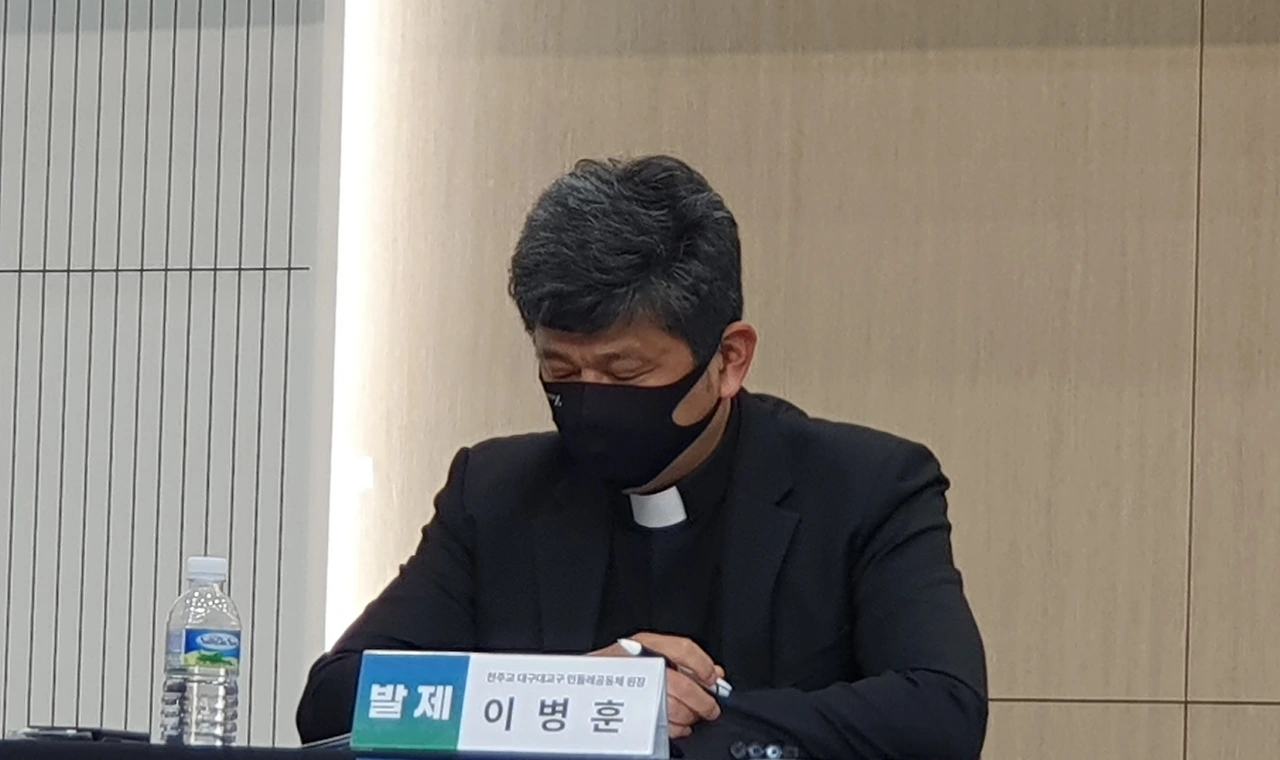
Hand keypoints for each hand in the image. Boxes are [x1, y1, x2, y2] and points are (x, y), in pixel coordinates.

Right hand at [590, 632, 725, 738]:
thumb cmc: (613, 671)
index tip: (713, 680)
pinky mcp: (628, 713)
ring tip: (693, 717)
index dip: (703, 666)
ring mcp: (632, 689)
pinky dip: (676, 729)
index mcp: (645, 645)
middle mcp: (639, 665)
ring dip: (690, 716)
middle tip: (711, 708)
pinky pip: (660, 725)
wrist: (579, 688)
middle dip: (702, 701)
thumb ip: (682, 661)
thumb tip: (714, 675)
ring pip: (673, 707)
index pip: (683, 649)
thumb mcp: (645, 653)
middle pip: (682, 684)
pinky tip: (679, 726)